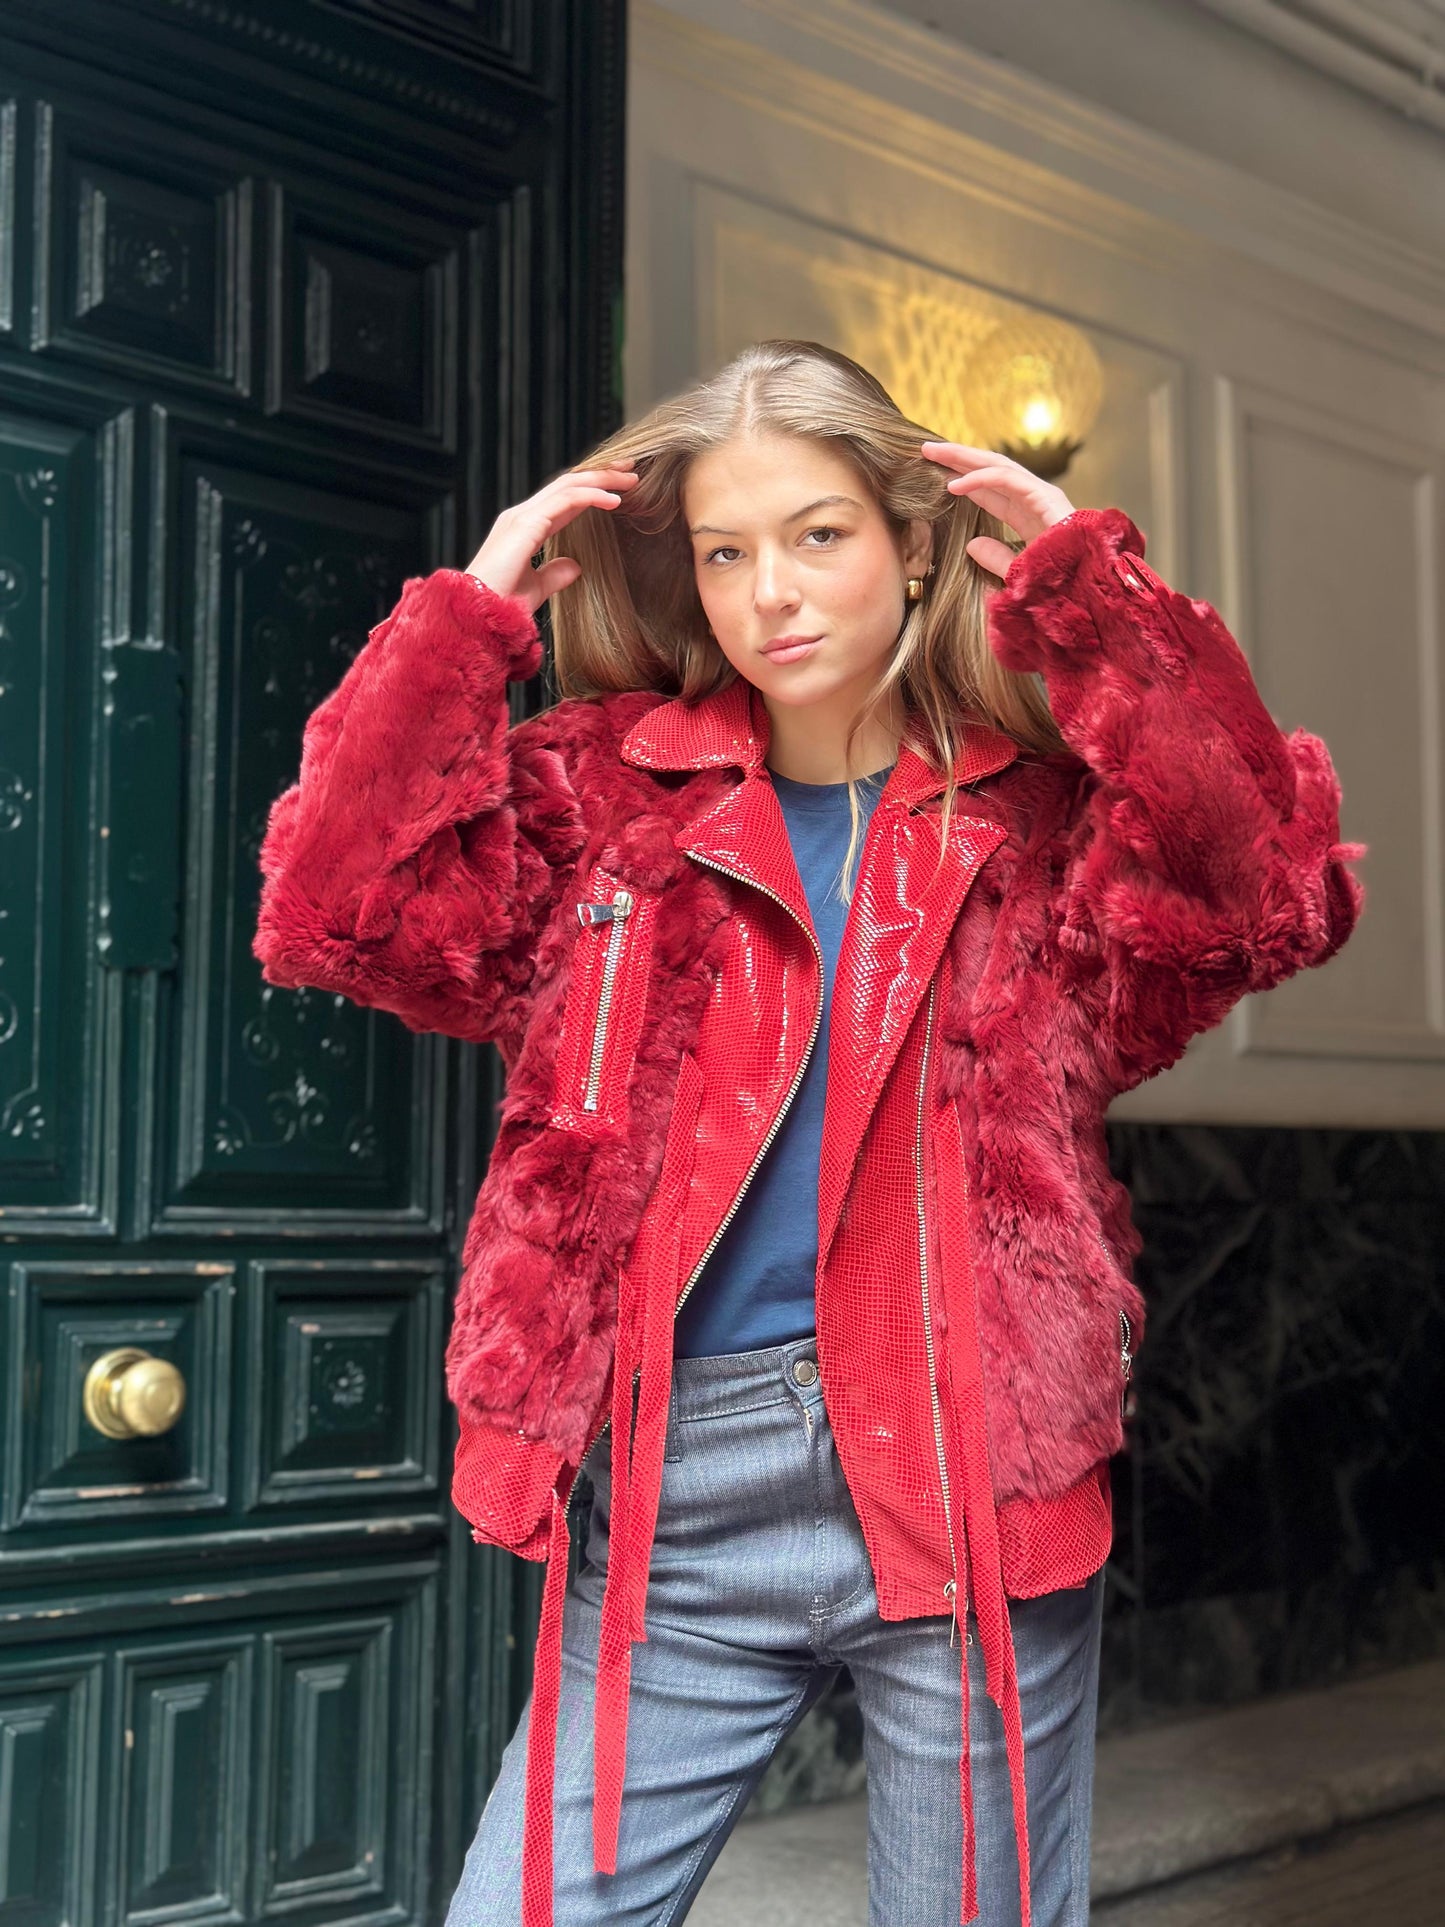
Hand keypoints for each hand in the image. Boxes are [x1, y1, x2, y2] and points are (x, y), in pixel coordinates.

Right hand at [465, 458, 639, 613]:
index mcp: (525, 527)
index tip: (619, 489)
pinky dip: (592, 496)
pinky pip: (566, 500)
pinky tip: (614, 501)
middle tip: (630, 471)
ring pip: (568, 485)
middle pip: (568, 484)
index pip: (564, 498)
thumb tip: (575, 566)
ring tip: (630, 480)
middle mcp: (522, 515)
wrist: (478, 614)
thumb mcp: (537, 587)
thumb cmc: (501, 604)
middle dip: (600, 475)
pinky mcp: (526, 524)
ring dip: (601, 479)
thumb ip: (555, 574)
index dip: (591, 490)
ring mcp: (522, 516)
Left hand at [919, 442, 1074, 580]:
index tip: (935, 474)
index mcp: (1027, 515)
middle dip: (959, 458)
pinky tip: (955, 483)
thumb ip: (995, 558)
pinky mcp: (1046, 497)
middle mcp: (1035, 499)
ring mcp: (1042, 495)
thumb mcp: (1016, 573)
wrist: (1087, 592)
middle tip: (927, 450)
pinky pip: (1008, 480)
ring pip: (997, 465)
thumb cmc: (1058, 586)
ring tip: (933, 453)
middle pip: (990, 471)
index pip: (990, 490)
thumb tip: (971, 545)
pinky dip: (980, 478)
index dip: (963, 480)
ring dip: (963, 458)